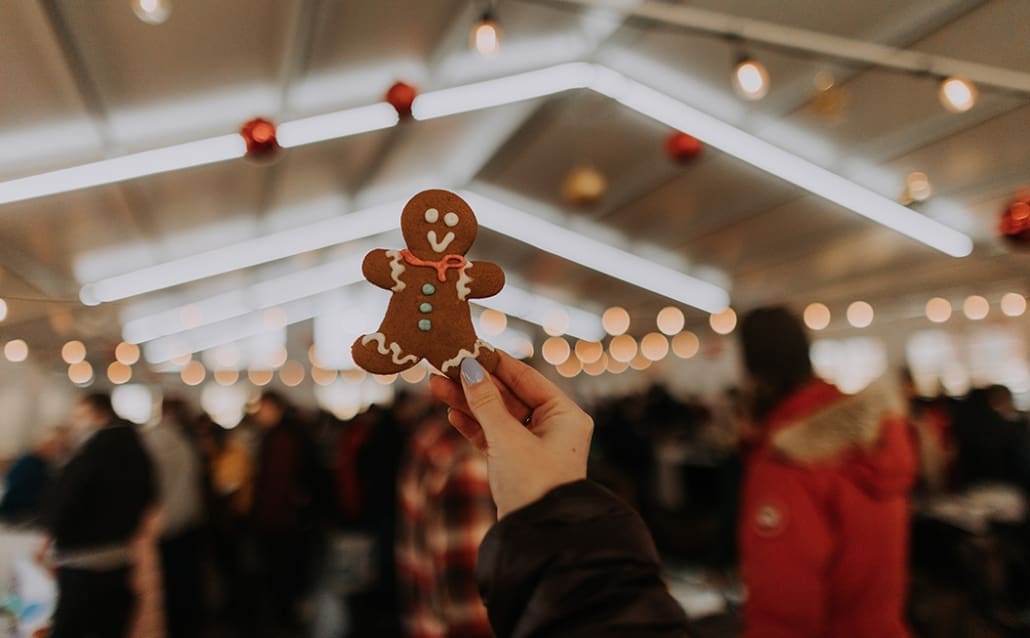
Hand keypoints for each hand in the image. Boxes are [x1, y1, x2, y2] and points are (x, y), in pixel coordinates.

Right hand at [429, 352, 592, 517]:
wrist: (537, 536)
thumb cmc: (533, 484)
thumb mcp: (507, 438)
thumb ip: (486, 403)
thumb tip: (470, 370)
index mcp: (565, 415)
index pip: (526, 378)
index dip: (495, 363)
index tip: (469, 347)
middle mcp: (553, 427)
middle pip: (508, 396)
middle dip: (475, 383)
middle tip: (443, 365)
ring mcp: (535, 446)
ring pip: (497, 416)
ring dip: (468, 402)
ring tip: (435, 385)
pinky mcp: (517, 464)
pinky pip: (494, 436)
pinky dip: (474, 426)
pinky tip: (451, 413)